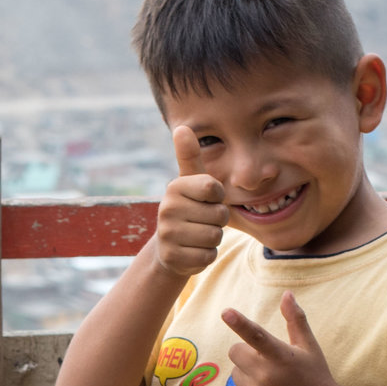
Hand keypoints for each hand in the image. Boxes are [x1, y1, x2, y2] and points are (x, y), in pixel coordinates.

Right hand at [152, 125, 227, 278]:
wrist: (168, 248)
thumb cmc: (188, 208)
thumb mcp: (190, 182)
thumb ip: (190, 157)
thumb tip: (182, 127)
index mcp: (174, 187)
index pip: (214, 188)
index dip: (217, 197)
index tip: (205, 199)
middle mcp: (167, 209)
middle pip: (219, 215)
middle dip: (217, 220)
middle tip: (201, 220)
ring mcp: (168, 235)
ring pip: (215, 236)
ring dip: (213, 238)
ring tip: (198, 234)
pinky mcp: (173, 258)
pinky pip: (208, 256)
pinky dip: (206, 255)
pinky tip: (193, 250)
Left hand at [222, 294, 341, 385]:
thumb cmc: (316, 377)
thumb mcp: (309, 347)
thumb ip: (296, 320)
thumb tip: (286, 294)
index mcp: (281, 357)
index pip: (257, 336)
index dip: (240, 323)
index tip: (226, 312)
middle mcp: (267, 377)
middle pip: (235, 352)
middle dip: (247, 353)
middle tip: (267, 362)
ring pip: (235, 373)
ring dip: (247, 374)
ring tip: (270, 383)